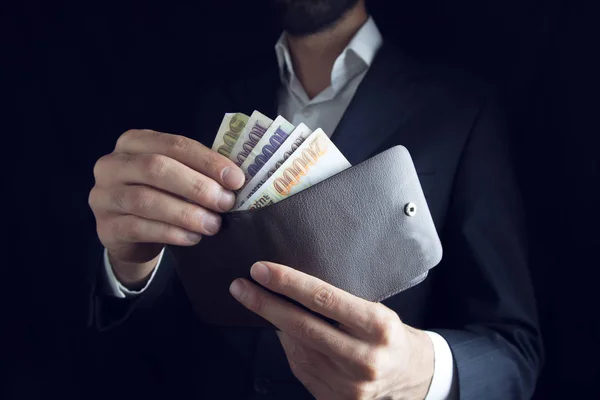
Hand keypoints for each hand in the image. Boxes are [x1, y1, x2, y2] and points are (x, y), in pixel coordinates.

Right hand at [89, 129, 243, 286]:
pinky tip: (193, 237)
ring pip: (146, 200)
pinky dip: (171, 233)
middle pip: (157, 168)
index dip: (207, 161)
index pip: (174, 145)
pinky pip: (138, 228)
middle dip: (197, 186)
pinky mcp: (105, 227)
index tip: (236, 179)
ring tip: (213, 225)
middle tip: (225, 203)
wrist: (132, 236)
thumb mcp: (177, 177)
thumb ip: (198, 172)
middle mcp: (112, 164)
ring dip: (186, 213)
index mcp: (134, 142)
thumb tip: (235, 180)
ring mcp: (104, 195)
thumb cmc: (161, 196)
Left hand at [229, 261, 434, 399]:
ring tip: (260, 303)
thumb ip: (339, 303)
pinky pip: (300, 367)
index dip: (288, 283)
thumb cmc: (389, 334)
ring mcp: (349, 385)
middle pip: (302, 327)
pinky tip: (284, 332)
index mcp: (378, 326)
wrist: (412, 377)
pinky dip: (288, 346)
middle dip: (266, 304)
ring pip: (297, 348)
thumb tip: (290, 288)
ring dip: (273, 324)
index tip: (261, 269)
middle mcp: (364, 358)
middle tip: (241, 286)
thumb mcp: (376, 310)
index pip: (325, 299)